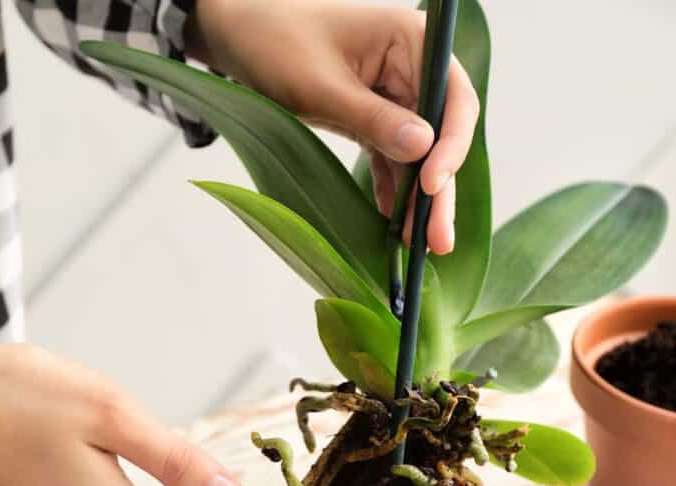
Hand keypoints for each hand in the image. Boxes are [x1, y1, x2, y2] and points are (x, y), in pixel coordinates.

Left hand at [185, 0, 479, 254]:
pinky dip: (392, 190)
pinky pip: (392, 159)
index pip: (452, 98)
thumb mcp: (321, 85)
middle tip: (438, 239)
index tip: (432, 186)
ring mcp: (394, 95)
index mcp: (410, 40)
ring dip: (417, 200)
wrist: (239, 33)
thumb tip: (423, 148)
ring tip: (417, 244)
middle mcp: (411, 67)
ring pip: (419, 155)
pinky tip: (391, 225)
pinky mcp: (374, 119)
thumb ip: (373, 118)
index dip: (450, 146)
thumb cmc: (275, 42)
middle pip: (441, 134)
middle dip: (439, 189)